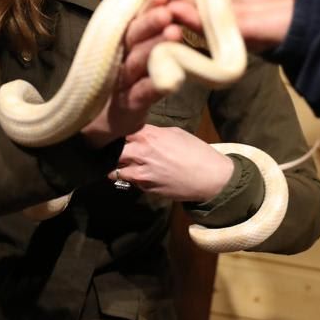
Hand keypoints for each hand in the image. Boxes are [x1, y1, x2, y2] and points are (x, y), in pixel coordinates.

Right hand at [80, 0, 182, 146]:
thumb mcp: (140, 47)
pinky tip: (170, 79)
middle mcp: (122, 57)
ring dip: (154, 47)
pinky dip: (155, 86)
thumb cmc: (130, 77)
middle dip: (149, 22)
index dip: (148, 3)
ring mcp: (124, 81)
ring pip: (137, 62)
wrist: (107, 119)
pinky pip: (143, 94)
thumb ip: (150, 17)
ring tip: (174, 33)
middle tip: (167, 10)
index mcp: (126, 40)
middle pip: (133, 36)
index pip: (136, 17)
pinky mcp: (129, 105)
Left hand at [109, 124, 234, 201]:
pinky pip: (129, 181)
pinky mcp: (145, 188)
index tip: (111, 131)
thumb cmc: (195, 151)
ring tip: (119, 163)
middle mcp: (141, 153)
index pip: (119, 130)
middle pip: (111, 151)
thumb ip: (153, 132)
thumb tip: (139, 132)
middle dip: (109, 150)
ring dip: (116, 166)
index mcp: (148, 135)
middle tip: (108, 149)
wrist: (210, 178)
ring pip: (114, 170)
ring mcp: (141, 173)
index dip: (114, 131)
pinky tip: (134, 173)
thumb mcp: (174, 133)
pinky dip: (129, 177)